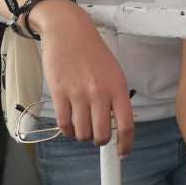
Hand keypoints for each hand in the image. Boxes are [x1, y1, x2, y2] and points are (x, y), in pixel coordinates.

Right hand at [31, 0, 134, 154]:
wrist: (69, 31)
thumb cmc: (93, 52)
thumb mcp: (114, 73)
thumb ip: (116, 97)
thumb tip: (116, 124)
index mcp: (118, 88)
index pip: (126, 125)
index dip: (125, 144)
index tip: (122, 153)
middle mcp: (100, 93)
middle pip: (101, 134)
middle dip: (99, 142)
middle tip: (97, 137)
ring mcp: (78, 94)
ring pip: (82, 132)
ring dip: (82, 136)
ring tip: (82, 128)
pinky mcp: (59, 93)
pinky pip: (64, 124)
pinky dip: (67, 130)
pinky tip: (69, 125)